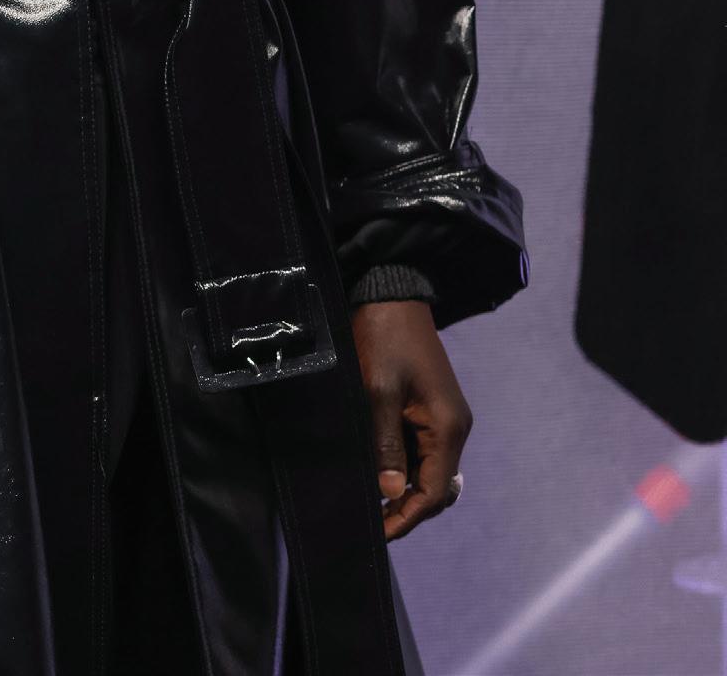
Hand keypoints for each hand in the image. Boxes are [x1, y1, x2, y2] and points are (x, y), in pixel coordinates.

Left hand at [351, 300, 471, 541]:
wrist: (393, 295)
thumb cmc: (384, 339)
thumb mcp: (379, 390)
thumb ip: (385, 443)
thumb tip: (389, 493)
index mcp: (447, 427)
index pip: (433, 492)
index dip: (407, 517)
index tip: (379, 532)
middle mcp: (454, 428)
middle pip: (437, 488)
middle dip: (409, 508)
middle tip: (374, 522)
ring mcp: (446, 419)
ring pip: (430, 470)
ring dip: (406, 489)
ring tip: (373, 502)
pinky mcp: (433, 409)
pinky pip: (423, 450)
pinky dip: (405, 466)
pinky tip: (380, 471)